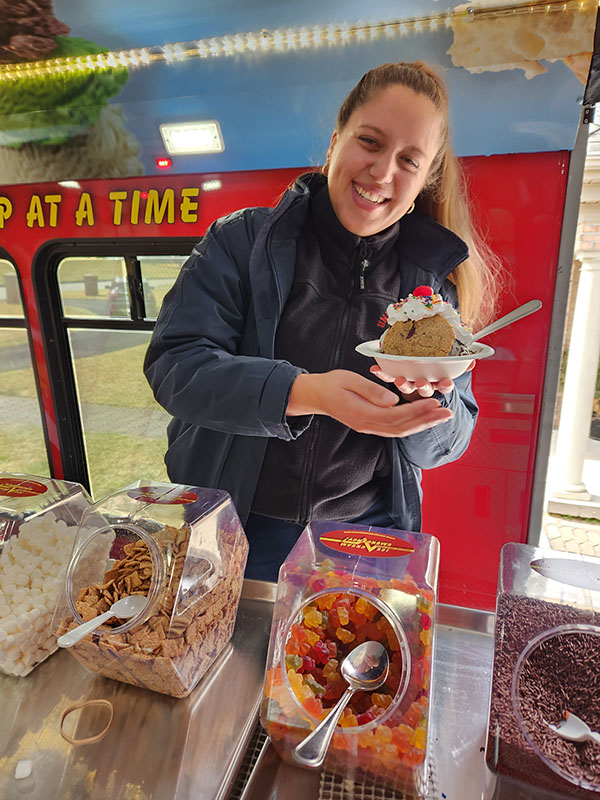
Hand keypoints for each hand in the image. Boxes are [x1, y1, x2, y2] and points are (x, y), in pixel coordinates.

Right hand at [287, 370, 452, 437]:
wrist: (317, 396)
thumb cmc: (332, 384)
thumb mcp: (349, 380)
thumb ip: (371, 390)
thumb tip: (393, 400)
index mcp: (362, 413)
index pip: (395, 415)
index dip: (417, 411)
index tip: (434, 403)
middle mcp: (367, 425)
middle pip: (402, 427)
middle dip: (426, 421)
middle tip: (447, 414)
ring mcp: (369, 427)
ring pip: (400, 431)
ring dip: (422, 424)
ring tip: (441, 417)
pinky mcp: (370, 425)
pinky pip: (394, 429)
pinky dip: (411, 425)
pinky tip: (423, 419)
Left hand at [369, 361, 474, 400]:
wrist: (417, 368)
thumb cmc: (435, 365)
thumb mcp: (449, 363)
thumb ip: (460, 362)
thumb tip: (472, 361)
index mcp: (438, 382)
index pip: (445, 386)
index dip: (446, 384)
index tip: (446, 382)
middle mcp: (424, 386)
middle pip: (425, 389)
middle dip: (423, 386)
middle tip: (421, 382)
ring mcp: (410, 386)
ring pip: (407, 388)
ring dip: (403, 384)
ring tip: (400, 380)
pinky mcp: (395, 380)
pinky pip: (388, 378)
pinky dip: (382, 373)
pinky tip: (375, 369)